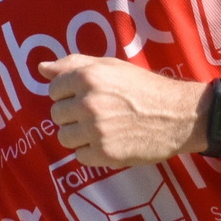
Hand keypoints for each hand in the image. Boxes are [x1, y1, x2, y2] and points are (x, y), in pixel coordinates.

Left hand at [43, 56, 207, 168]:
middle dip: (73, 115)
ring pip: (64, 137)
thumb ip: (74, 64)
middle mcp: (88, 103)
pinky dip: (92, 152)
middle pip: (57, 115)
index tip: (86, 97)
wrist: (179, 116)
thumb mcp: (111, 67)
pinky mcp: (104, 154)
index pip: (54, 90)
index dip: (69, 94)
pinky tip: (110, 142)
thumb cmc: (144, 88)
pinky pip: (80, 156)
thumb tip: (41, 68)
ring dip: (79, 136)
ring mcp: (95, 130)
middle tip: (98, 113)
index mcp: (88, 77)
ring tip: (103, 129)